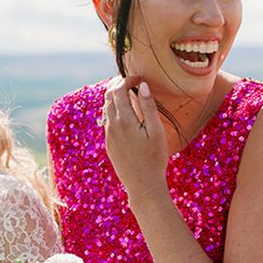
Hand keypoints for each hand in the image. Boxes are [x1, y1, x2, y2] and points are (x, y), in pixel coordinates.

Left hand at [101, 77, 168, 202]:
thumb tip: (142, 85)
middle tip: (132, 81)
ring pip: (106, 108)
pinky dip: (114, 110)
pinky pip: (107, 120)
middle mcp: (112, 125)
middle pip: (108, 96)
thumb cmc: (154, 158)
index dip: (127, 79)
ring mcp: (108, 135)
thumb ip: (148, 106)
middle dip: (118, 84)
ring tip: (128, 92)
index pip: (118, 90)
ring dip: (115, 97)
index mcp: (124, 120)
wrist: (142, 184)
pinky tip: (125, 112)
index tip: (139, 78)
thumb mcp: (156, 131)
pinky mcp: (109, 143)